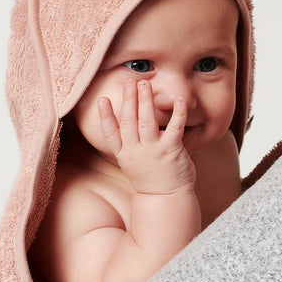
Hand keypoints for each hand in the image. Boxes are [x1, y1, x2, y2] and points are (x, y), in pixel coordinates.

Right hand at [97, 79, 195, 194]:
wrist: (166, 199)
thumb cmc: (151, 180)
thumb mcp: (133, 164)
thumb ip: (130, 145)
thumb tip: (129, 125)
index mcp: (125, 155)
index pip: (111, 133)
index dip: (106, 116)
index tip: (102, 100)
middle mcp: (136, 152)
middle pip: (128, 122)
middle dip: (128, 100)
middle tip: (129, 81)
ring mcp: (153, 151)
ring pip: (146, 122)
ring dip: (145, 101)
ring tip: (144, 84)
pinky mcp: (171, 151)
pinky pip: (174, 128)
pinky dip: (177, 113)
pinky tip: (179, 99)